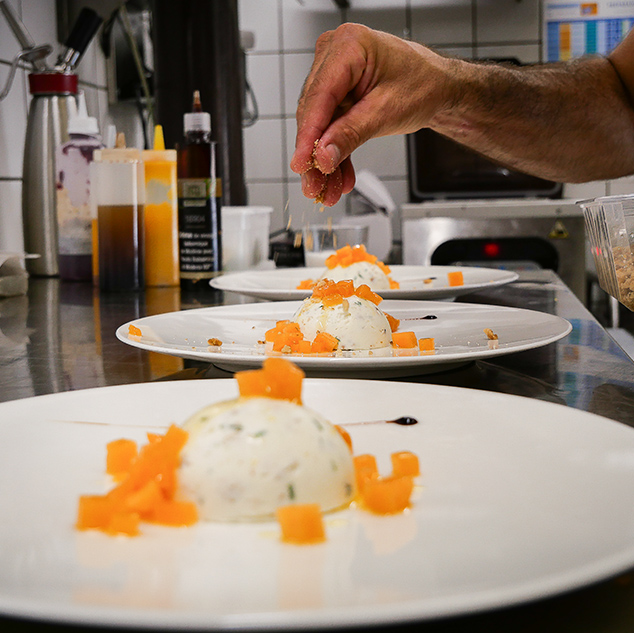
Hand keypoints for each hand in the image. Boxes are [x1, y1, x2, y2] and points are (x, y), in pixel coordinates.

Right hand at [290, 23, 450, 204]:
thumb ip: (351, 134)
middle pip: (314, 113)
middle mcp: (334, 55)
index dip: (308, 136)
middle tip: (315, 186)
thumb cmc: (423, 84)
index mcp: (348, 46)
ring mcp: (333, 74)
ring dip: (324, 160)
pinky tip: (338, 177)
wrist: (438, 86)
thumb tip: (322, 156)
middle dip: (315, 155)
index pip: (319, 97)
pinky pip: (330, 127)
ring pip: (319, 125)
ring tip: (327, 190)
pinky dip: (335, 153)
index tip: (301, 164)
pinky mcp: (337, 93)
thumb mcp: (387, 112)